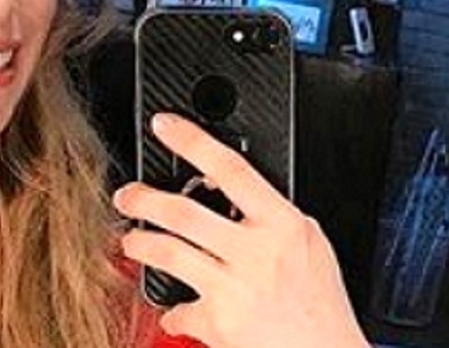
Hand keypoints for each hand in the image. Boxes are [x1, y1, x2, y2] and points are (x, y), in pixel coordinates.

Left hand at [112, 113, 368, 347]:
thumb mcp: (309, 246)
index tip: (165, 124)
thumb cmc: (321, 308)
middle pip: (184, 211)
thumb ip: (270, 216)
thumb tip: (224, 184)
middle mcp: (258, 253)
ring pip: (168, 252)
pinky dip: (171, 311)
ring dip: (140, 244)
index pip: (232, 168)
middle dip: (144, 199)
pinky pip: (178, 309)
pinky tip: (174, 311)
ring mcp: (236, 288)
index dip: (192, 140)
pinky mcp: (218, 323)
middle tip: (127, 195)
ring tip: (132, 241)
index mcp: (284, 225)